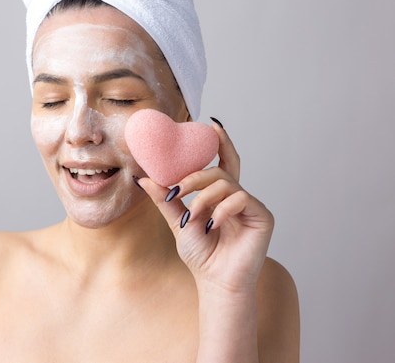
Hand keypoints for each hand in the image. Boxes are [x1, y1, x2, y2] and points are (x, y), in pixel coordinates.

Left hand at [136, 120, 273, 291]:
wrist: (216, 282)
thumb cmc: (201, 255)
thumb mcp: (177, 222)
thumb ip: (165, 200)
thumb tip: (143, 178)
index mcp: (220, 195)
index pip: (222, 162)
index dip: (220, 142)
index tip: (210, 124)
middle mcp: (237, 196)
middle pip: (220, 170)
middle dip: (195, 176)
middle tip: (176, 189)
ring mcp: (251, 205)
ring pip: (227, 182)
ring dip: (203, 197)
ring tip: (191, 217)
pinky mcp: (263, 216)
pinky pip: (241, 198)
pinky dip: (222, 209)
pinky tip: (212, 224)